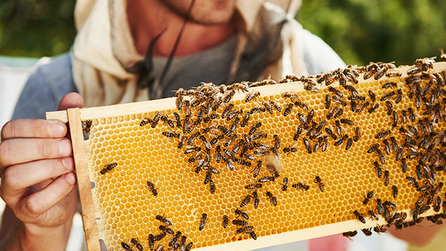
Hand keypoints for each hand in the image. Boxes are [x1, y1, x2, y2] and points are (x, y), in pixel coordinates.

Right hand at [0, 93, 82, 249]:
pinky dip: (55, 190)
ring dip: (48, 168)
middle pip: (7, 151)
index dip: (36, 127)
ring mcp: (12, 191)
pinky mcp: (25, 210)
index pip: (10, 129)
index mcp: (14, 145)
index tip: (63, 129)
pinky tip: (70, 180)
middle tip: (69, 148)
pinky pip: (32, 202)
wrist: (57, 206)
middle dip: (42, 147)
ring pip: (14, 176)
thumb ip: (66, 121)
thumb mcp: (65, 143)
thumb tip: (73, 98)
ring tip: (70, 164)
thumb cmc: (59, 169)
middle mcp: (6, 167)